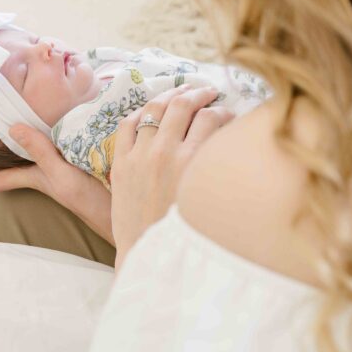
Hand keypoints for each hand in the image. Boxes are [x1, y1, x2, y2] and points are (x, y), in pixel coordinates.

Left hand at [0, 124, 113, 245]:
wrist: (122, 213)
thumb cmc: (91, 198)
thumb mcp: (63, 173)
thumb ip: (39, 150)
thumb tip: (11, 128)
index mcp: (33, 178)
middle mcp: (40, 173)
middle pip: (3, 162)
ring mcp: (56, 167)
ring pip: (22, 152)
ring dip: (8, 138)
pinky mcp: (72, 160)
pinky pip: (44, 144)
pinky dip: (35, 132)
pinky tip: (40, 119)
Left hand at [110, 85, 234, 270]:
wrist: (150, 260)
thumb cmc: (187, 235)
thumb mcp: (209, 199)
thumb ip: (215, 168)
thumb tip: (230, 141)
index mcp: (192, 163)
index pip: (211, 119)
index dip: (223, 111)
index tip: (228, 113)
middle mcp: (166, 153)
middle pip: (183, 105)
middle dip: (199, 93)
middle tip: (208, 92)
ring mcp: (140, 155)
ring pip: (155, 108)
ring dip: (171, 96)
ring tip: (182, 92)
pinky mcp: (121, 163)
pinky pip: (128, 124)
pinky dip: (140, 112)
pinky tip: (149, 109)